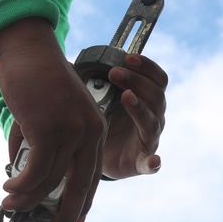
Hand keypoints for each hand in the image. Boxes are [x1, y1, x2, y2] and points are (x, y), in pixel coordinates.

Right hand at [0, 18, 104, 221]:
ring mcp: (70, 131)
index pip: (93, 173)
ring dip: (28, 197)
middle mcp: (89, 131)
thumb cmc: (35, 79)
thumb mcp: (47, 114)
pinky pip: (35, 170)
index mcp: (94, 127)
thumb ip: (39, 143)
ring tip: (10, 203)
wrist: (28, 50)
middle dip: (65, 212)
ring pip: (51, 180)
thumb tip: (21, 173)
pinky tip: (8, 184)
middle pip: (81, 185)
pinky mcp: (49, 130)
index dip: (82, 201)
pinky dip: (20, 183)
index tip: (73, 221)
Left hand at [100, 54, 167, 178]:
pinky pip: (151, 163)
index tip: (128, 57)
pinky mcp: (142, 162)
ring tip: (127, 97)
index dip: (146, 66)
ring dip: (141, 108)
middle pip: (156, 96)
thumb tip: (66, 63)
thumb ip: (88, 82)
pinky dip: (153, 162)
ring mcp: (148, 139)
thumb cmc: (101, 122)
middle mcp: (152, 116)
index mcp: (145, 98)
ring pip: (153, 122)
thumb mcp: (97, 100)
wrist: (97, 155)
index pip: (156, 79)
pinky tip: (153, 160)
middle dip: (137, 81)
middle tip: (115, 72)